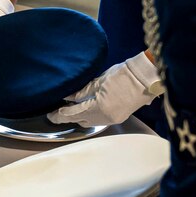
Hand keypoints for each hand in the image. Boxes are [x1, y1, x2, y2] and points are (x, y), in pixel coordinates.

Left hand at [47, 51, 163, 126]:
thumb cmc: (123, 74)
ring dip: (78, 118)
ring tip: (68, 111)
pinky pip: (98, 121)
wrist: (145, 77)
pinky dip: (89, 117)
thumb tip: (67, 97)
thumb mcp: (98, 81)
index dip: (60, 115)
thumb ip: (82, 92)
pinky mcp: (118, 117)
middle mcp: (105, 117)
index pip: (73, 113)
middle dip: (67, 118)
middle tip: (55, 114)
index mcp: (99, 107)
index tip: (50, 115)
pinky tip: (84, 110)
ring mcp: (112, 119)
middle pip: (80, 121)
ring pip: (89, 122)